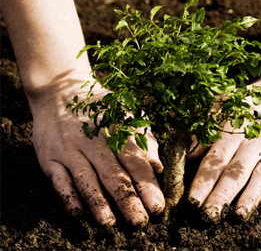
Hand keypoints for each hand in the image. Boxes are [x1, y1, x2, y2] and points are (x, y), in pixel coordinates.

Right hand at [29, 72, 164, 226]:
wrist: (59, 90)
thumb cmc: (100, 107)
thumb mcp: (125, 114)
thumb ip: (143, 140)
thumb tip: (158, 167)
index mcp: (116, 131)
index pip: (135, 161)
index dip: (147, 184)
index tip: (157, 206)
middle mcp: (93, 141)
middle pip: (113, 173)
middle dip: (127, 199)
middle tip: (139, 222)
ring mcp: (70, 148)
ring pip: (86, 177)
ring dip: (97, 201)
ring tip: (109, 223)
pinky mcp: (49, 156)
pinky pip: (58, 178)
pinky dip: (67, 195)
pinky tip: (77, 212)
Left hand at [188, 70, 260, 220]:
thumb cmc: (254, 100)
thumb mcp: (226, 104)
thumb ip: (206, 126)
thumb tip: (188, 151)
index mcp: (234, 131)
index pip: (215, 160)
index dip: (203, 181)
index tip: (192, 201)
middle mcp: (254, 142)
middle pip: (235, 172)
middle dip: (220, 195)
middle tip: (208, 216)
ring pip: (260, 176)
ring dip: (249, 197)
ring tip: (237, 216)